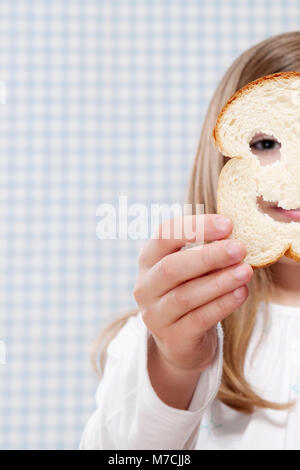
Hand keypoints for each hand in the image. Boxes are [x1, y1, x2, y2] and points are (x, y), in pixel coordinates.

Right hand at [133, 214, 252, 375]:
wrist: (180, 341)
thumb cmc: (189, 292)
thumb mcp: (190, 269)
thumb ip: (205, 250)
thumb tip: (236, 234)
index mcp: (148, 260)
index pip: (164, 235)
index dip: (194, 227)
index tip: (228, 224)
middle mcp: (145, 287)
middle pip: (171, 267)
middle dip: (208, 256)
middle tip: (239, 248)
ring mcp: (156, 315)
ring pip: (185, 296)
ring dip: (219, 281)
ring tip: (246, 271)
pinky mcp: (172, 338)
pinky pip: (198, 319)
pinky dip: (221, 305)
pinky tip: (241, 293)